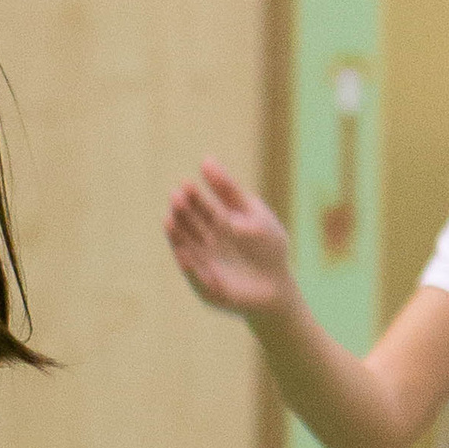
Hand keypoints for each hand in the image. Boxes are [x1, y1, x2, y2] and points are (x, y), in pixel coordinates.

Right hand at [165, 158, 296, 315]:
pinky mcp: (205, 288)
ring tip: (170, 221)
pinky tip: (184, 255)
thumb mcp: (252, 213)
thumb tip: (205, 159)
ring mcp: (202, 265)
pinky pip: (196, 277)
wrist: (278, 286)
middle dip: (182, 213)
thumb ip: (229, 190)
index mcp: (216, 222)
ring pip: (186, 248)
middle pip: (189, 225)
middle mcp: (204, 242)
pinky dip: (190, 267)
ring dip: (177, 236)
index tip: (186, 185)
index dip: (192, 196)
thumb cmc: (268, 248)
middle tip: (177, 198)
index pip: (200, 206)